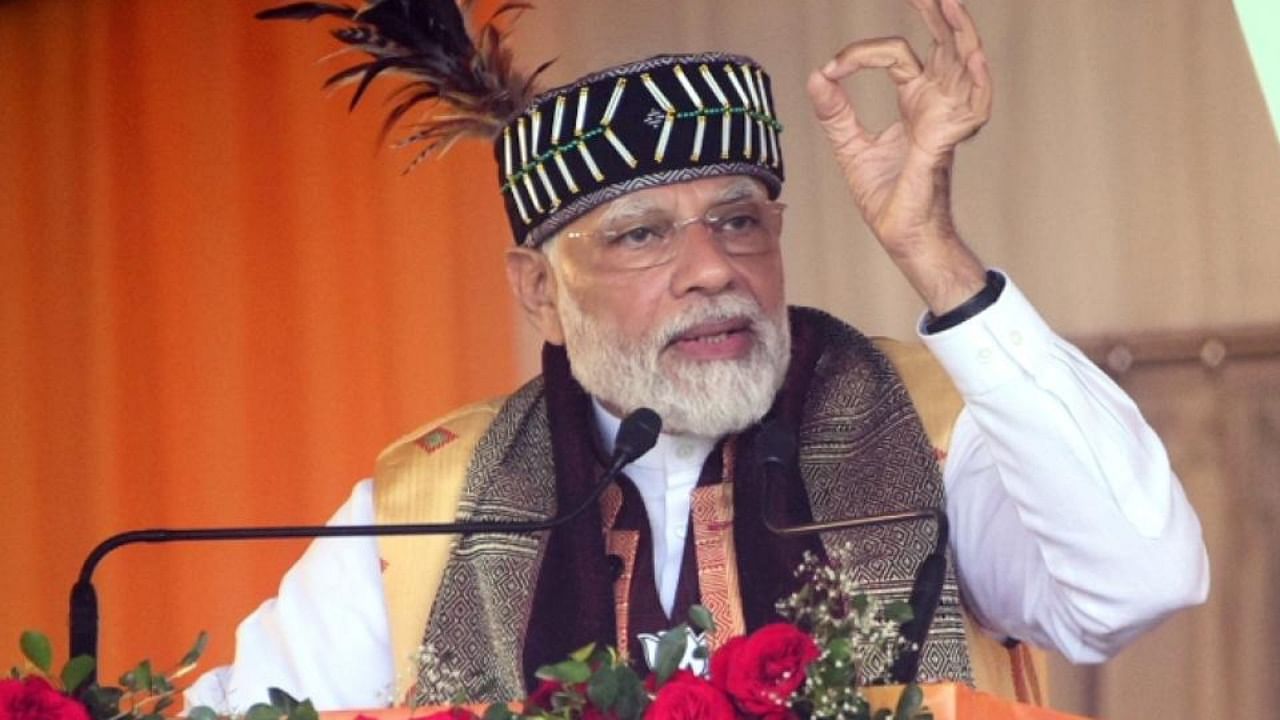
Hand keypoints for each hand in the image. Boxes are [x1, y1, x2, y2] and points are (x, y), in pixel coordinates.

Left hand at [807, 0, 990, 312]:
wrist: (901, 235)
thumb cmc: (886, 198)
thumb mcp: (849, 147)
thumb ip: (835, 112)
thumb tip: (817, 75)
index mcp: (917, 102)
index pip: (898, 55)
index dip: (862, 53)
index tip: (833, 68)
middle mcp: (937, 104)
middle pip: (944, 43)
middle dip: (936, 10)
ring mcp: (947, 119)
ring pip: (963, 61)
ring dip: (959, 28)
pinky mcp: (945, 140)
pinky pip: (969, 103)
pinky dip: (974, 76)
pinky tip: (969, 49)